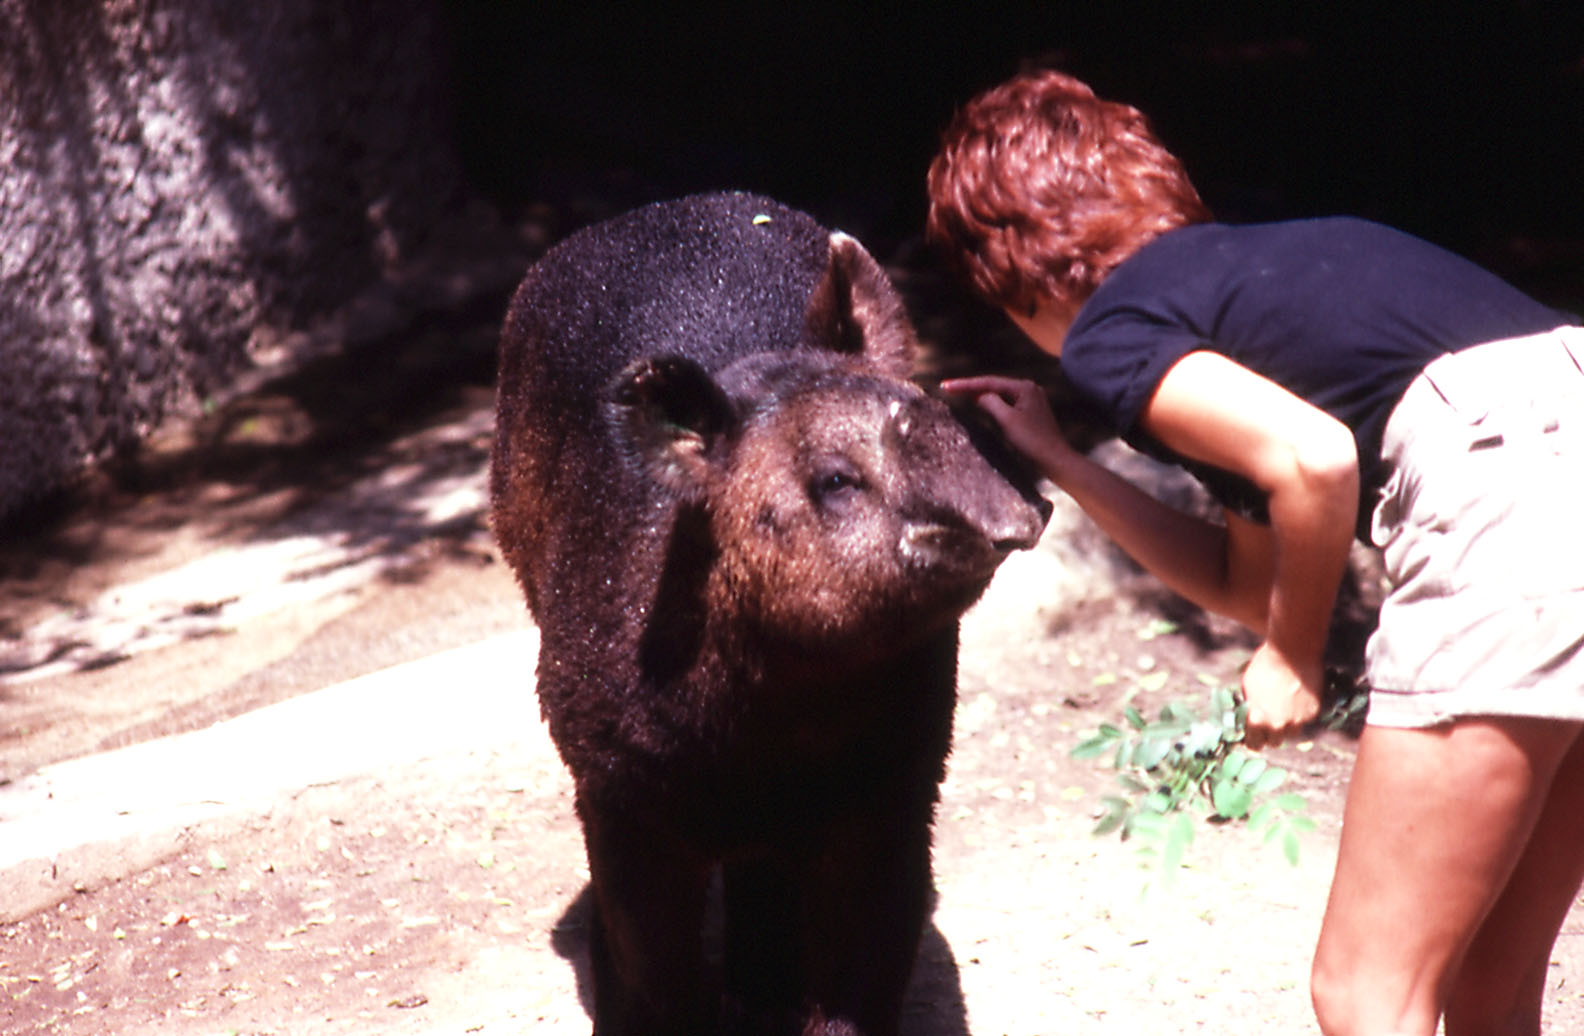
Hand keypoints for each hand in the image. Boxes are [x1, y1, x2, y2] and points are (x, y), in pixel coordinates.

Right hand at [939, 376, 1075, 473]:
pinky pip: (1006, 404)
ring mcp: (1031, 400)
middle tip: (947, 388)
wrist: (1055, 460)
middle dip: (971, 387)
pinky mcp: (1031, 412)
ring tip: (958, 393)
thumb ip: (990, 403)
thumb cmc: (1032, 441)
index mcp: (1024, 387)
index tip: (945, 386)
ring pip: (1000, 395)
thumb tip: (978, 396)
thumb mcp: (1007, 421)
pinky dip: (992, 405)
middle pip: (994, 386)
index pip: (988, 383)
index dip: (965, 384)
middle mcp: (1029, 389)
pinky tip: (980, 405)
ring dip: (980, 395)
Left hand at [1240, 642, 1322, 749]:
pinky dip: (1300, 715)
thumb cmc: (1265, 665)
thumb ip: (1250, 705)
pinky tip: (1296, 702)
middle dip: (1269, 736)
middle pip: (1274, 742)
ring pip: (1291, 733)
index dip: (1252, 742)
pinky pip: (1305, 720)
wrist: (1292, 652)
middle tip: (1268, 728)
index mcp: (1258, 718)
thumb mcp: (1247, 686)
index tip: (1253, 740)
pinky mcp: (1313, 711)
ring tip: (1282, 714)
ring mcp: (1298, 719)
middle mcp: (1278, 723)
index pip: (1254, 743)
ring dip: (1286, 727)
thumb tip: (1249, 715)